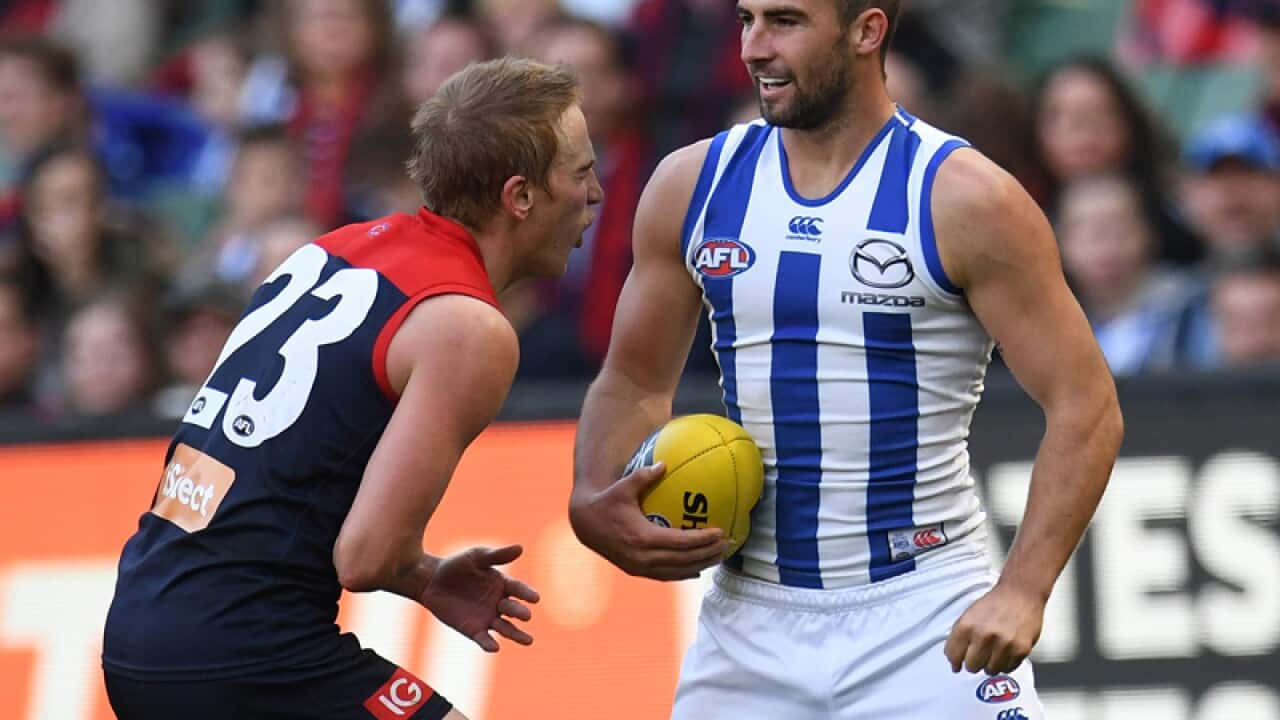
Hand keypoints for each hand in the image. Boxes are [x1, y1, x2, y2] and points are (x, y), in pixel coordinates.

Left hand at [419, 545, 538, 652]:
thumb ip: (497, 555)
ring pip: (505, 628)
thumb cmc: (456, 565)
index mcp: (503, 584)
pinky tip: (494, 647)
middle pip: (513, 609)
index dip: (527, 594)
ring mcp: (487, 618)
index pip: (519, 589)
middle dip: (519, 612)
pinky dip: (489, 644)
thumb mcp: (476, 557)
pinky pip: (483, 638)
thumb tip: (520, 548)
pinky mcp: (473, 630)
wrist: (431, 580)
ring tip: (528, 640)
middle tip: (525, 615)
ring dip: (516, 634)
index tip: (535, 598)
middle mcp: (499, 603)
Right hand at [569, 462, 730, 580]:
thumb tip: (664, 463)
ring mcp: (640, 568)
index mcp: (642, 538)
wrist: (585, 525)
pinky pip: (666, 575)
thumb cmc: (606, 502)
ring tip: (719, 557)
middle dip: (708, 554)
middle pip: (684, 560)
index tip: (720, 532)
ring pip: (677, 571)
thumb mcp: (623, 487)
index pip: (680, 542)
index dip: (702, 540)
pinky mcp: (637, 571)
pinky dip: (683, 572)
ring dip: (700, 565)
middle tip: (727, 545)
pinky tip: (697, 569)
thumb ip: (643, 476)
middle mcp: (643, 557)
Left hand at [944, 581, 1044, 674]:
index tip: (957, 665)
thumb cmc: (994, 604)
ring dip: (990, 665)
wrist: (1020, 594)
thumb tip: (953, 660)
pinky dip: (1004, 664)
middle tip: (978, 656)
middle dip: (973, 663)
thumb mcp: (968, 615)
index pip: (953, 655)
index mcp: (967, 626)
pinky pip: (1007, 669)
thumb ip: (959, 637)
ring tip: (993, 652)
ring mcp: (1003, 644)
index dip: (954, 661)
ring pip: (990, 671)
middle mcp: (984, 636)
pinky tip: (1004, 652)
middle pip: (971, 667)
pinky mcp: (1020, 650)